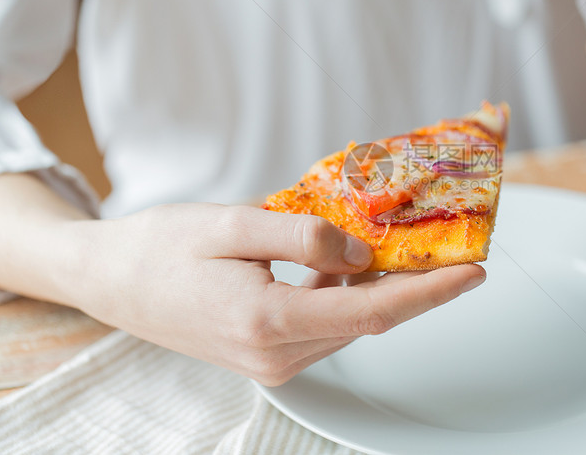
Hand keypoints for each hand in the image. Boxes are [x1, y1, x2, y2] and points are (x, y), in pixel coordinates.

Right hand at [70, 204, 484, 384]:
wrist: (111, 281)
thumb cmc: (162, 247)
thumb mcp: (233, 224)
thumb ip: (304, 238)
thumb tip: (362, 255)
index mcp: (267, 322)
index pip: (373, 311)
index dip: (429, 293)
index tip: (473, 273)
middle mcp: (275, 355)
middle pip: (368, 318)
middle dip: (414, 285)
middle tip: (449, 246)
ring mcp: (271, 362)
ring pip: (349, 322)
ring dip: (381, 288)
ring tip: (408, 248)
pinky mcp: (266, 355)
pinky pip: (325, 324)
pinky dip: (348, 295)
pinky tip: (352, 263)